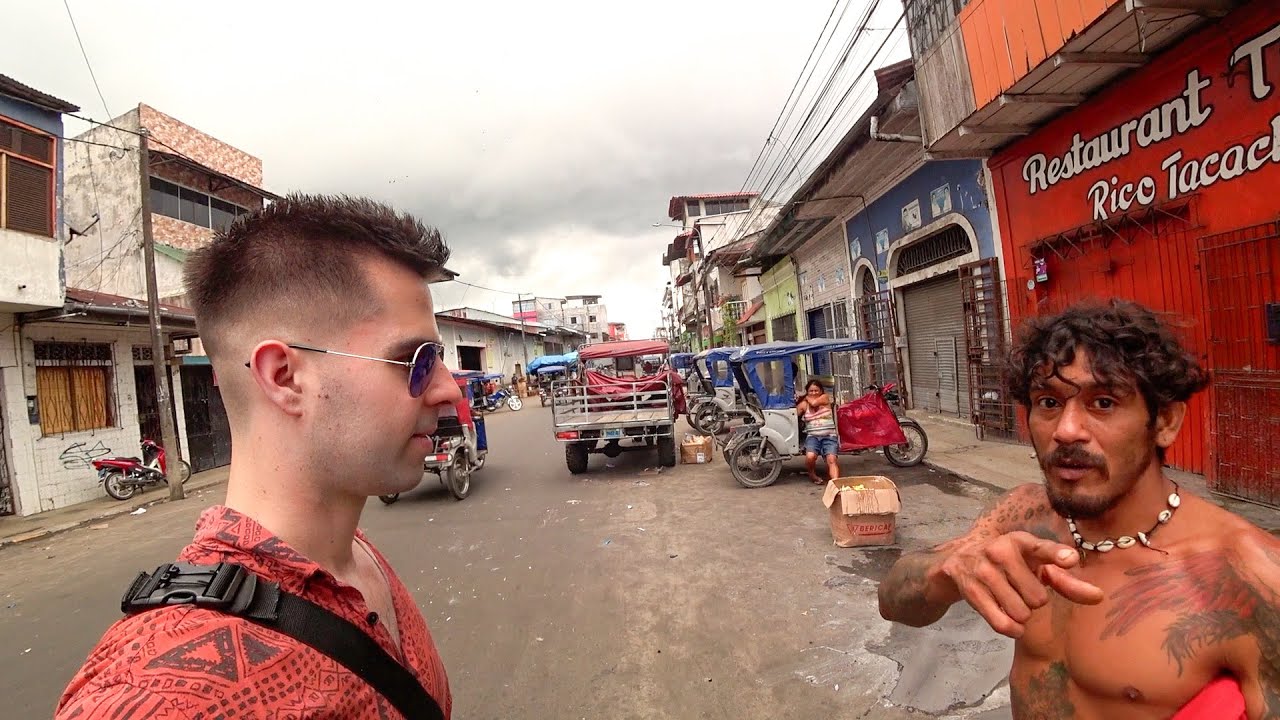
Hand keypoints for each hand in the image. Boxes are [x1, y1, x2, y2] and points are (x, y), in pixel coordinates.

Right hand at [937, 531, 1103, 637]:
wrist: (960, 560)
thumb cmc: (1010, 563)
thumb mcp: (1035, 565)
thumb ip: (1067, 581)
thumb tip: (1098, 596)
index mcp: (1021, 541)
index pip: (1041, 548)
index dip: (1056, 555)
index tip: (1069, 560)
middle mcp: (1000, 551)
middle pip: (1037, 598)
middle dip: (1033, 601)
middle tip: (1021, 590)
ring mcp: (983, 570)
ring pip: (1020, 612)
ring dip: (1021, 614)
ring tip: (1012, 600)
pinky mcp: (971, 590)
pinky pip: (1002, 622)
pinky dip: (1012, 629)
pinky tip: (1011, 622)